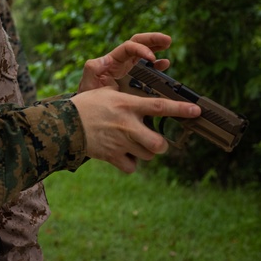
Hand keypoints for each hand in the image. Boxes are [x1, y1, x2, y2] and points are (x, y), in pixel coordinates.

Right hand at [69, 86, 199, 172]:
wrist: (64, 123)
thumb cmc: (87, 105)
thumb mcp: (109, 94)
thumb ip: (130, 100)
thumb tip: (149, 106)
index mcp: (127, 105)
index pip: (160, 107)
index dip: (181, 110)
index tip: (196, 111)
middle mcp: (127, 125)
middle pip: (158, 144)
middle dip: (160, 144)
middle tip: (153, 139)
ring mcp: (120, 142)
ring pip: (148, 155)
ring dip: (145, 152)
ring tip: (133, 144)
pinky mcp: (111, 156)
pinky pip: (131, 167)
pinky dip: (130, 163)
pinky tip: (123, 155)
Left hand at [77, 32, 172, 93]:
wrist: (90, 110)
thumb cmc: (88, 96)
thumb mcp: (88, 82)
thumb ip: (93, 69)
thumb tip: (105, 59)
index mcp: (112, 60)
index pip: (129, 47)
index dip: (141, 49)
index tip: (151, 58)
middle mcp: (120, 61)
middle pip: (138, 42)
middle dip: (152, 39)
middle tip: (167, 39)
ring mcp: (128, 68)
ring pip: (144, 50)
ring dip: (156, 45)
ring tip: (167, 43)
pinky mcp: (133, 77)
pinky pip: (147, 66)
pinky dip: (157, 63)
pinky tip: (165, 63)